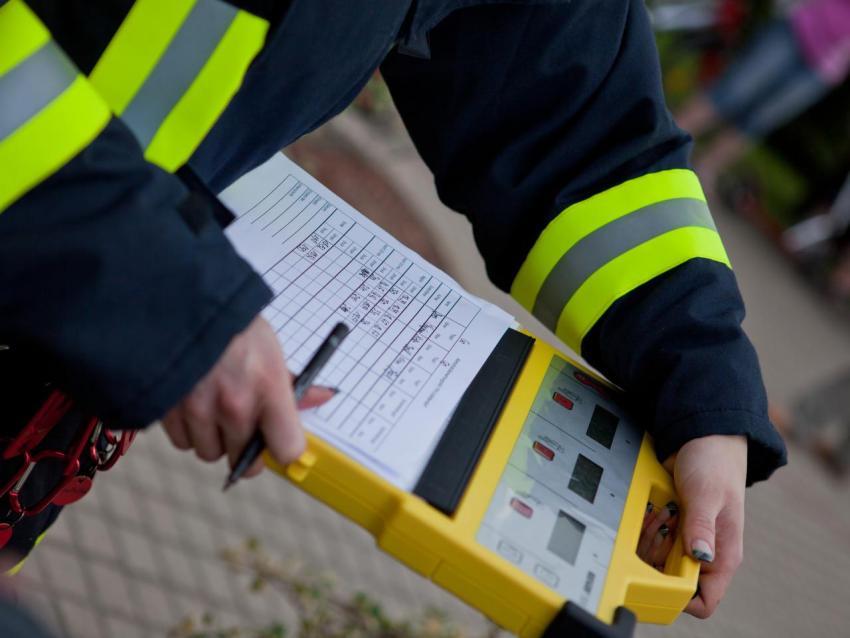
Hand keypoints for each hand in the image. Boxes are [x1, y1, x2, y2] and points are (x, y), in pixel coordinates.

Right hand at [162, 316, 335, 477]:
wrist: (182, 301)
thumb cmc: (232, 324)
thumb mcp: (271, 349)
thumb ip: (292, 382)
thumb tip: (322, 397)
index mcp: (268, 388)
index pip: (287, 450)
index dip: (283, 451)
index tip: (279, 442)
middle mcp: (234, 406)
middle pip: (245, 463)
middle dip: (245, 448)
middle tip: (244, 425)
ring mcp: (198, 411)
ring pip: (210, 453)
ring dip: (214, 439)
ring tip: (214, 407)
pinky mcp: (167, 410)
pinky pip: (182, 442)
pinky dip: (188, 430)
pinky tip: (192, 404)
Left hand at [665, 435, 747, 617]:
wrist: (704, 438)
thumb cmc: (714, 464)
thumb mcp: (706, 494)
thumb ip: (702, 526)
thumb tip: (700, 556)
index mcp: (722, 556)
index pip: (705, 600)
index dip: (681, 599)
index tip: (659, 577)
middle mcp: (705, 553)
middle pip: (673, 582)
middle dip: (657, 560)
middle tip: (659, 528)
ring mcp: (687, 540)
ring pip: (658, 562)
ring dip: (650, 540)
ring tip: (660, 511)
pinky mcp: (673, 526)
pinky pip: (652, 540)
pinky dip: (646, 527)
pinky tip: (653, 508)